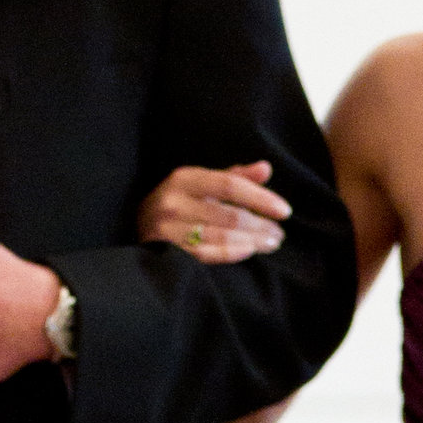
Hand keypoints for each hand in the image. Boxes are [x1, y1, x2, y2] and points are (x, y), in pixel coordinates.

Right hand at [136, 160, 288, 263]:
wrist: (137, 225)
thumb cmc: (179, 202)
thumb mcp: (202, 183)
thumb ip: (235, 177)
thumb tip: (265, 168)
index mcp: (185, 178)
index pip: (230, 185)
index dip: (260, 197)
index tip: (284, 210)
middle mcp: (174, 201)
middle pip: (228, 214)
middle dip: (260, 225)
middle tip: (280, 233)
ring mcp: (168, 228)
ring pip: (220, 235)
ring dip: (251, 241)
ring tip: (271, 243)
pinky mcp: (166, 251)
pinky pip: (205, 254)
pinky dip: (230, 252)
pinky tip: (248, 251)